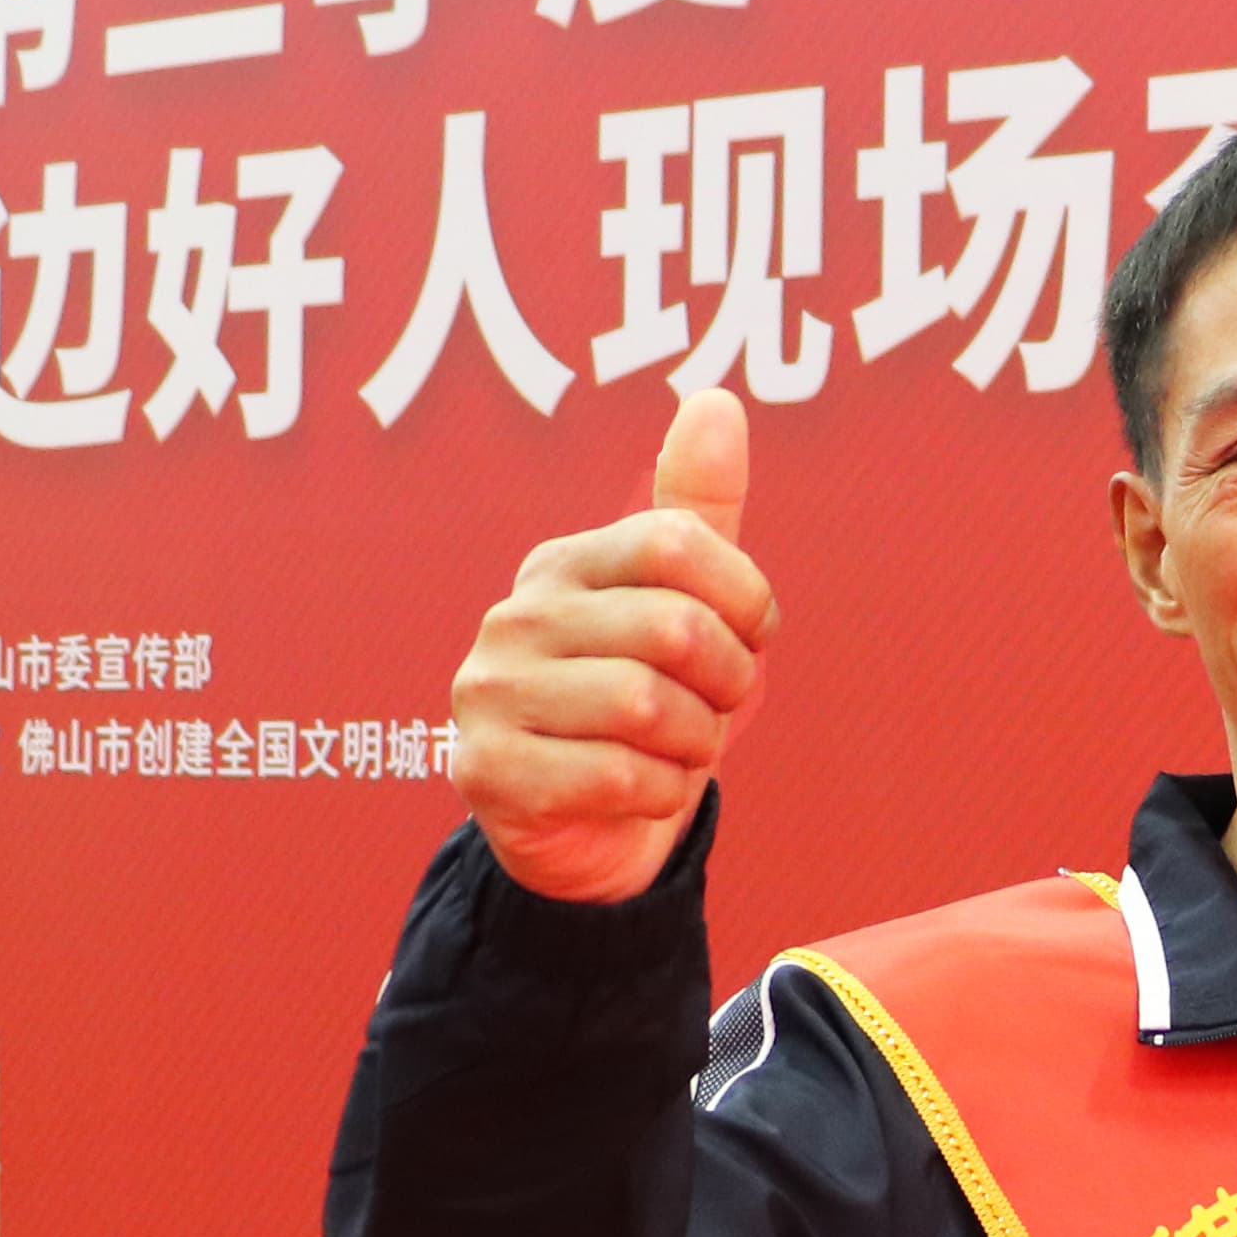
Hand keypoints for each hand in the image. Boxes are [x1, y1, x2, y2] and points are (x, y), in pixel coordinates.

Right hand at [451, 385, 776, 902]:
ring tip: (680, 753)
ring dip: (695, 746)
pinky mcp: (484, 771)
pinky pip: (614, 777)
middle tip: (719, 710)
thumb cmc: (647, 718)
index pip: (677, 542)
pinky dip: (659, 794)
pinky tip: (646, 792)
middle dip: (728, 684)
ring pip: (646, 708)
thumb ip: (699, 514)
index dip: (744, 598)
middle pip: (672, 628)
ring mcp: (488, 693)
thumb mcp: (684, 612)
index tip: (752, 637)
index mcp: (564, 565)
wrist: (587, 837)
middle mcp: (514, 618)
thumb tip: (715, 399)